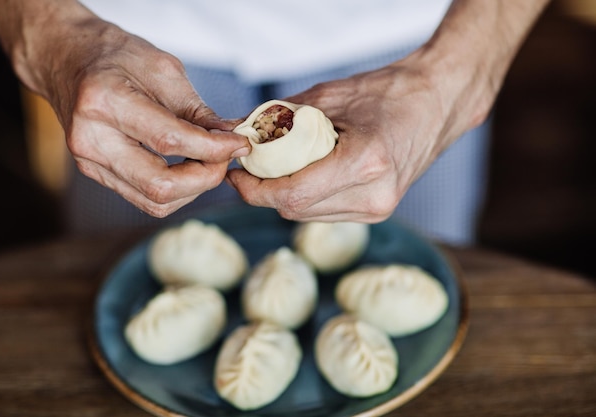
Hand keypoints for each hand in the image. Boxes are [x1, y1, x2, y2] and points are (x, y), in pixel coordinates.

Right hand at [59, 24, 249, 216]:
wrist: (67, 58)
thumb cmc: (116, 56)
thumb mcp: (163, 70)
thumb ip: (198, 110)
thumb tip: (232, 138)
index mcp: (105, 102)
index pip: (169, 141)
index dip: (213, 149)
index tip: (240, 145)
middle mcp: (91, 139)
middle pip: (160, 185)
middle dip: (205, 178)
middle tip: (225, 158)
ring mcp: (90, 161)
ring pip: (154, 200)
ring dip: (192, 188)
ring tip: (207, 161)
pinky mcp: (95, 173)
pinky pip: (143, 198)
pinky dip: (175, 190)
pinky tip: (187, 168)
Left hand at [226, 60, 454, 222]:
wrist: (439, 101)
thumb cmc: (389, 91)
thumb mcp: (328, 95)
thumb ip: (279, 116)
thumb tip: (236, 129)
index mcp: (365, 162)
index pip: (292, 195)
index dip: (255, 189)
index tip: (236, 172)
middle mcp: (374, 194)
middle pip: (296, 210)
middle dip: (264, 192)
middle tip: (249, 166)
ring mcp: (379, 208)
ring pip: (308, 215)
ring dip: (284, 196)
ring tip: (277, 166)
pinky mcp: (379, 212)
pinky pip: (325, 212)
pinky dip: (307, 197)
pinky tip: (305, 173)